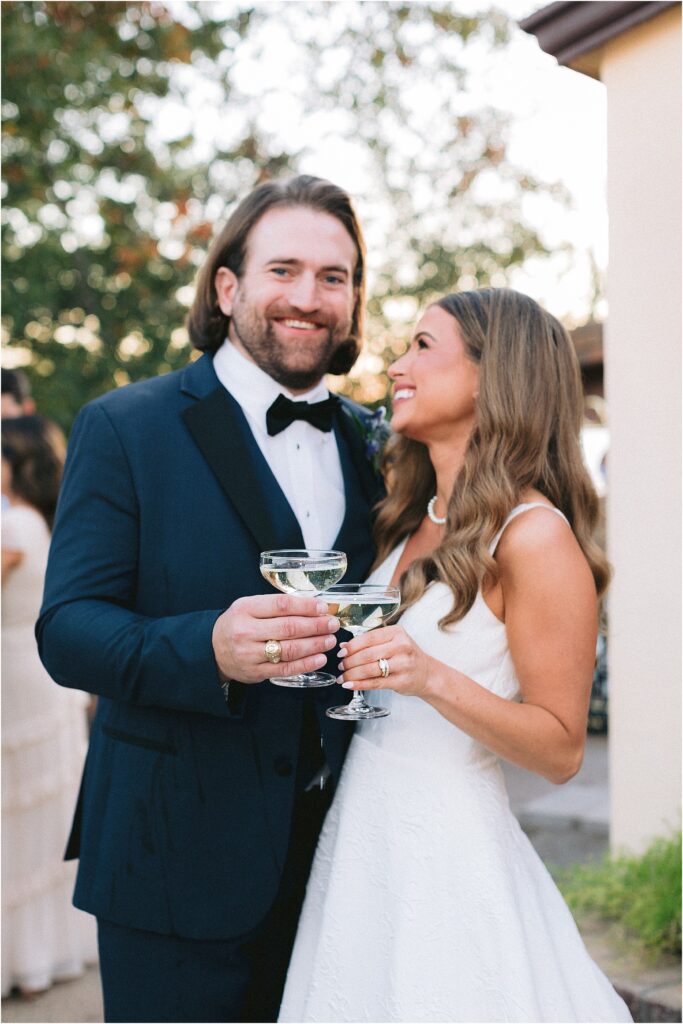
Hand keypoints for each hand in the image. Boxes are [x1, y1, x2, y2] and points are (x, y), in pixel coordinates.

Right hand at [212, 594, 339, 683]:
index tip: (323, 607)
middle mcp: (246, 631)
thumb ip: (276, 606)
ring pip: (289, 649)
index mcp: (245, 609)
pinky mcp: (255, 672)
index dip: (306, 606)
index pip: (281, 605)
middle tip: (332, 624)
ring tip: (330, 640)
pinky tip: (320, 658)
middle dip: (316, 626)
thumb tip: (314, 606)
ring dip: (315, 645)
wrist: (213, 650)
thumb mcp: (249, 607)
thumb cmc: (238, 625)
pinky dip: (306, 664)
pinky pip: (285, 669)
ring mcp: (250, 654)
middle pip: (288, 628)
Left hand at [337, 625, 432, 697]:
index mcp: (396, 632)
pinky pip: (375, 683)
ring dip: (352, 674)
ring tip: (343, 677)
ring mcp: (403, 664)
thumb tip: (345, 646)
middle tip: (341, 666)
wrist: (427, 674)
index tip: (341, 652)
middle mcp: (401, 646)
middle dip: (349, 661)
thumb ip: (372, 642)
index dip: (351, 646)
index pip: (368, 638)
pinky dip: (359, 684)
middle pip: (367, 654)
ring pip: (369, 669)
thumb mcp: (393, 642)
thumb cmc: (406, 656)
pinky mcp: (401, 681)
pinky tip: (350, 685)